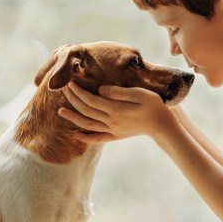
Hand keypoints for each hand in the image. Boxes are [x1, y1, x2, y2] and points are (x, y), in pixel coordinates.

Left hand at [58, 82, 175, 143]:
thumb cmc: (153, 105)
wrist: (162, 125)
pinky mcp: (116, 136)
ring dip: (73, 118)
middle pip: (86, 110)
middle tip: (64, 89)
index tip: (70, 83)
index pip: (91, 99)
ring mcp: (112, 130)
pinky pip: (97, 138)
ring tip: (60, 112)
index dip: (79, 91)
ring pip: (88, 125)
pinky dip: (85, 137)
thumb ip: (119, 92)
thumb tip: (100, 89)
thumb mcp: (139, 93)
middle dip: (73, 99)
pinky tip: (75, 134)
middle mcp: (111, 121)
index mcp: (116, 109)